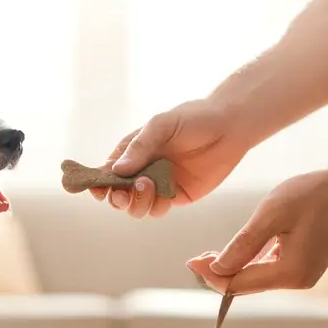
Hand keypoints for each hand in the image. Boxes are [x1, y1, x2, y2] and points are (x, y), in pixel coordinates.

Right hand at [92, 100, 247, 218]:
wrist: (230, 126)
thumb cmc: (193, 118)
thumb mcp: (161, 125)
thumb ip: (140, 147)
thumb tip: (116, 170)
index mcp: (133, 150)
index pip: (108, 171)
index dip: (99, 182)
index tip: (97, 189)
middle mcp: (143, 169)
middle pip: (119, 194)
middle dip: (117, 197)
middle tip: (122, 193)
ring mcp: (159, 184)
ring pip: (137, 206)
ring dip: (136, 202)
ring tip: (148, 186)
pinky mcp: (177, 196)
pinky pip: (158, 209)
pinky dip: (156, 206)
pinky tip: (163, 195)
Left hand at [186, 168, 327, 294]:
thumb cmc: (312, 194)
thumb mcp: (271, 214)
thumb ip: (243, 244)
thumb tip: (216, 269)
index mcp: (290, 272)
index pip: (239, 284)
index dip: (211, 275)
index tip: (190, 261)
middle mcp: (298, 282)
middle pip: (246, 286)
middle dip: (219, 274)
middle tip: (196, 257)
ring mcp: (303, 277)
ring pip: (256, 280)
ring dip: (233, 269)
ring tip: (209, 253)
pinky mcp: (304, 269)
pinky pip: (269, 272)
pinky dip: (250, 264)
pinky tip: (236, 252)